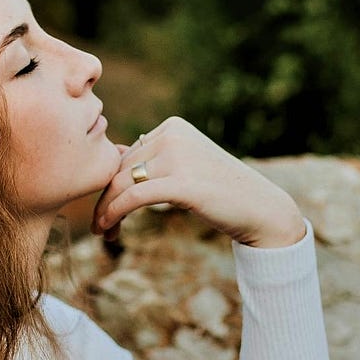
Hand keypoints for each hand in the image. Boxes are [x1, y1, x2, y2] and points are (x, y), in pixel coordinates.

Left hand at [90, 116, 306, 249]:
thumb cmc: (222, 192)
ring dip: (106, 210)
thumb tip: (116, 156)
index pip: (126, 155)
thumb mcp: (186, 166)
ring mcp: (178, 157)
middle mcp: (173, 135)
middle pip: (121, 169)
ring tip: (103, 233)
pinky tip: (107, 228)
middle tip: (99, 227)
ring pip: (122, 183)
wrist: (260, 208)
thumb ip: (154, 159)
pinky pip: (134, 196)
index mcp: (172, 127)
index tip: (105, 211)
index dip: (110, 185)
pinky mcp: (182, 183)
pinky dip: (115, 213)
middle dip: (106, 199)